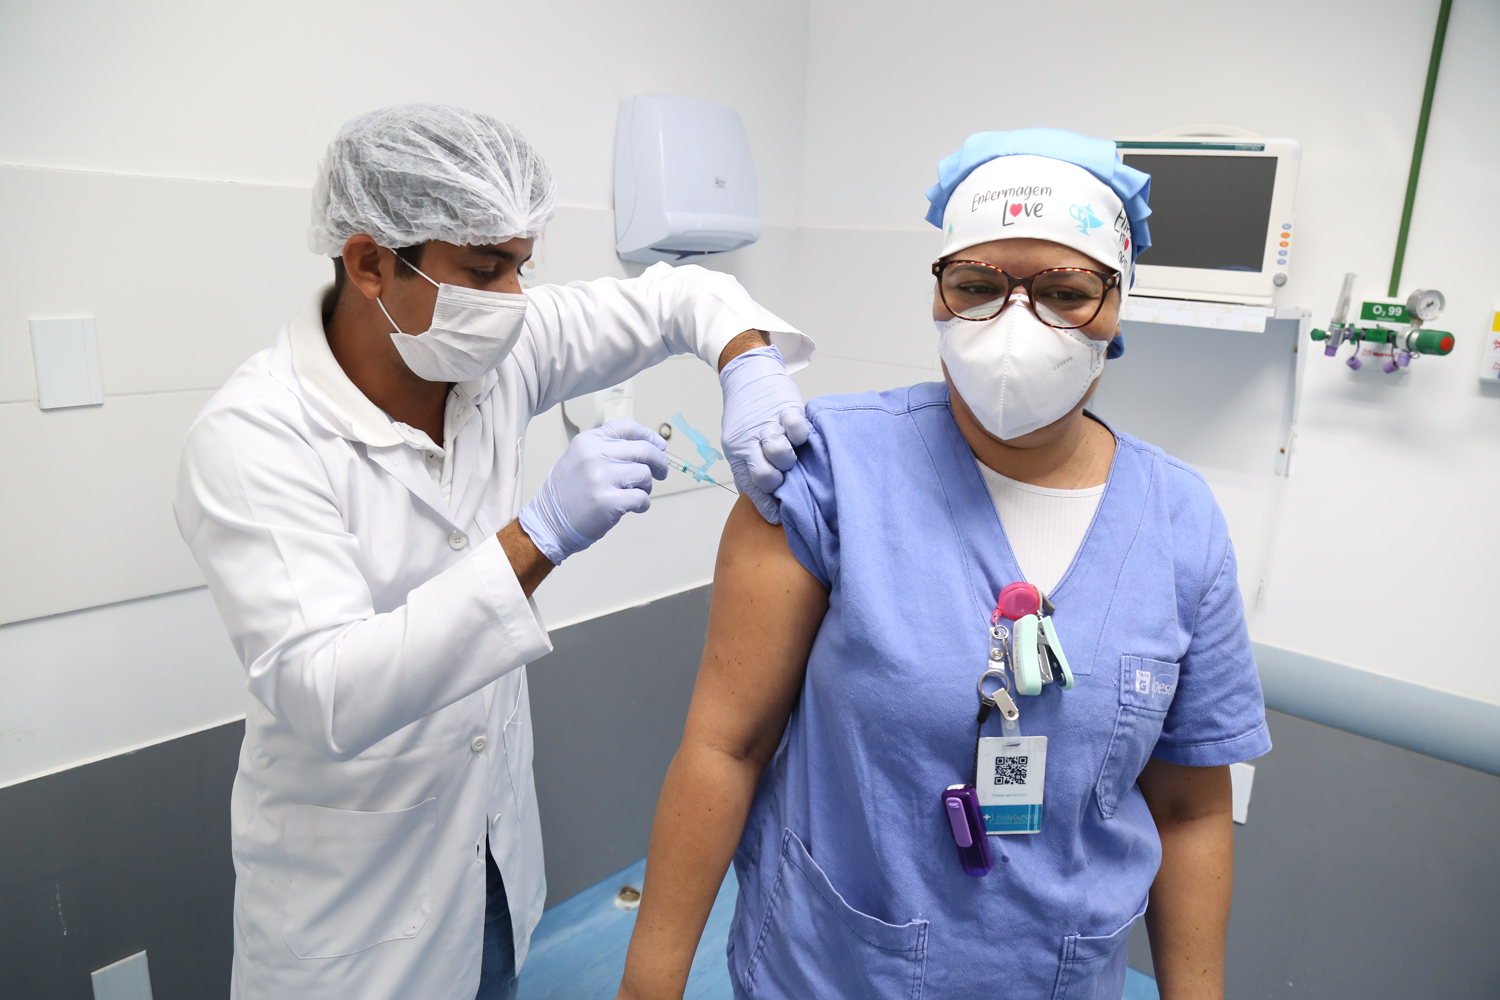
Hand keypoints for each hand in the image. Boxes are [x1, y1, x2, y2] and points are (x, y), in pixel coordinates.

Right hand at [518, 420, 668, 564]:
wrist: (549, 523)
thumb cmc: (567, 494)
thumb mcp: (579, 459)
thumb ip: (607, 450)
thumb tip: (648, 447)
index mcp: (588, 441)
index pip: (628, 428)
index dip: (649, 436)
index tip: (660, 446)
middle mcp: (594, 454)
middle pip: (644, 450)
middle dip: (659, 462)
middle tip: (662, 473)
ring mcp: (601, 477)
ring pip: (644, 474)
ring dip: (646, 486)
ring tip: (634, 494)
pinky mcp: (608, 501)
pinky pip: (642, 498)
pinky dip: (642, 504)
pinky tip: (633, 507)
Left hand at [719, 345, 809, 524]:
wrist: (745, 372)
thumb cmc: (745, 411)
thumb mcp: (737, 440)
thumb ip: (748, 465)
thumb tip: (764, 497)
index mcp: (737, 451)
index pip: (751, 487)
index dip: (767, 505)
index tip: (779, 517)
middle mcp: (750, 441)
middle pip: (766, 476)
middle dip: (778, 482)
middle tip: (785, 476)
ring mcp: (769, 425)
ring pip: (781, 454)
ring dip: (789, 458)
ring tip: (792, 453)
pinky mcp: (786, 409)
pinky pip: (797, 429)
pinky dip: (801, 434)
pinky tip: (800, 434)